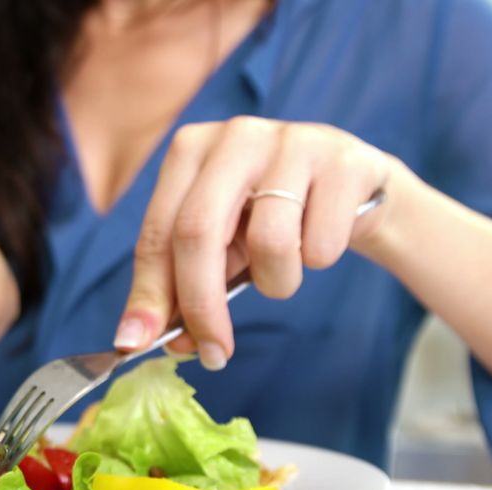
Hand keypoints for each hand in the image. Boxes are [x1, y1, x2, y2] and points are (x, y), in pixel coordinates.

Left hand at [114, 117, 395, 369]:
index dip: (149, 293)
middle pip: (199, 233)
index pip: (159, 231)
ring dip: (277, 282)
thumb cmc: (271, 215)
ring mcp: (292, 142)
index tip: (139, 344)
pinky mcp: (343, 161)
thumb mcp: (221, 243)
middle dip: (202, 305)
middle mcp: (235, 136)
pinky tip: (321, 238)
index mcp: (190, 150)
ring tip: (285, 269)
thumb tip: (146, 338)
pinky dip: (319, 261)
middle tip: (214, 353)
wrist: (353, 187)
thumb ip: (183, 284)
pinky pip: (321, 245)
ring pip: (269, 243)